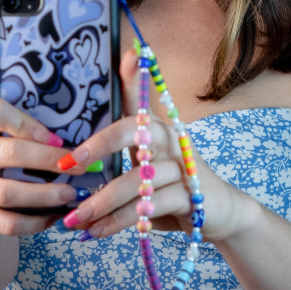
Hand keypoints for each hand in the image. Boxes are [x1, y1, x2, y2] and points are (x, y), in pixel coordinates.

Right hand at [0, 96, 77, 236]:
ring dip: (45, 195)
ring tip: (70, 195)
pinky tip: (51, 218)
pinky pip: (4, 223)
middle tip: (77, 165)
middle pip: (9, 154)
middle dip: (48, 161)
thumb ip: (7, 127)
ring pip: (8, 193)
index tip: (54, 136)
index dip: (27, 123)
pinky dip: (32, 223)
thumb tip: (61, 137)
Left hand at [54, 50, 260, 241]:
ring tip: (76, 219)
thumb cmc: (176, 185)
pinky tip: (98, 231)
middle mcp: (172, 140)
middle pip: (134, 132)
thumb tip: (94, 120)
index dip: (132, 78)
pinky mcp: (192, 196)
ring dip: (101, 202)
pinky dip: (119, 222)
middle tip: (68, 166)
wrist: (221, 214)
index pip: (139, 99)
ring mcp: (184, 167)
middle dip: (98, 147)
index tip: (125, 58)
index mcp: (159, 128)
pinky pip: (148, 207)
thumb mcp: (151, 161)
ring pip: (136, 180)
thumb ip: (125, 143)